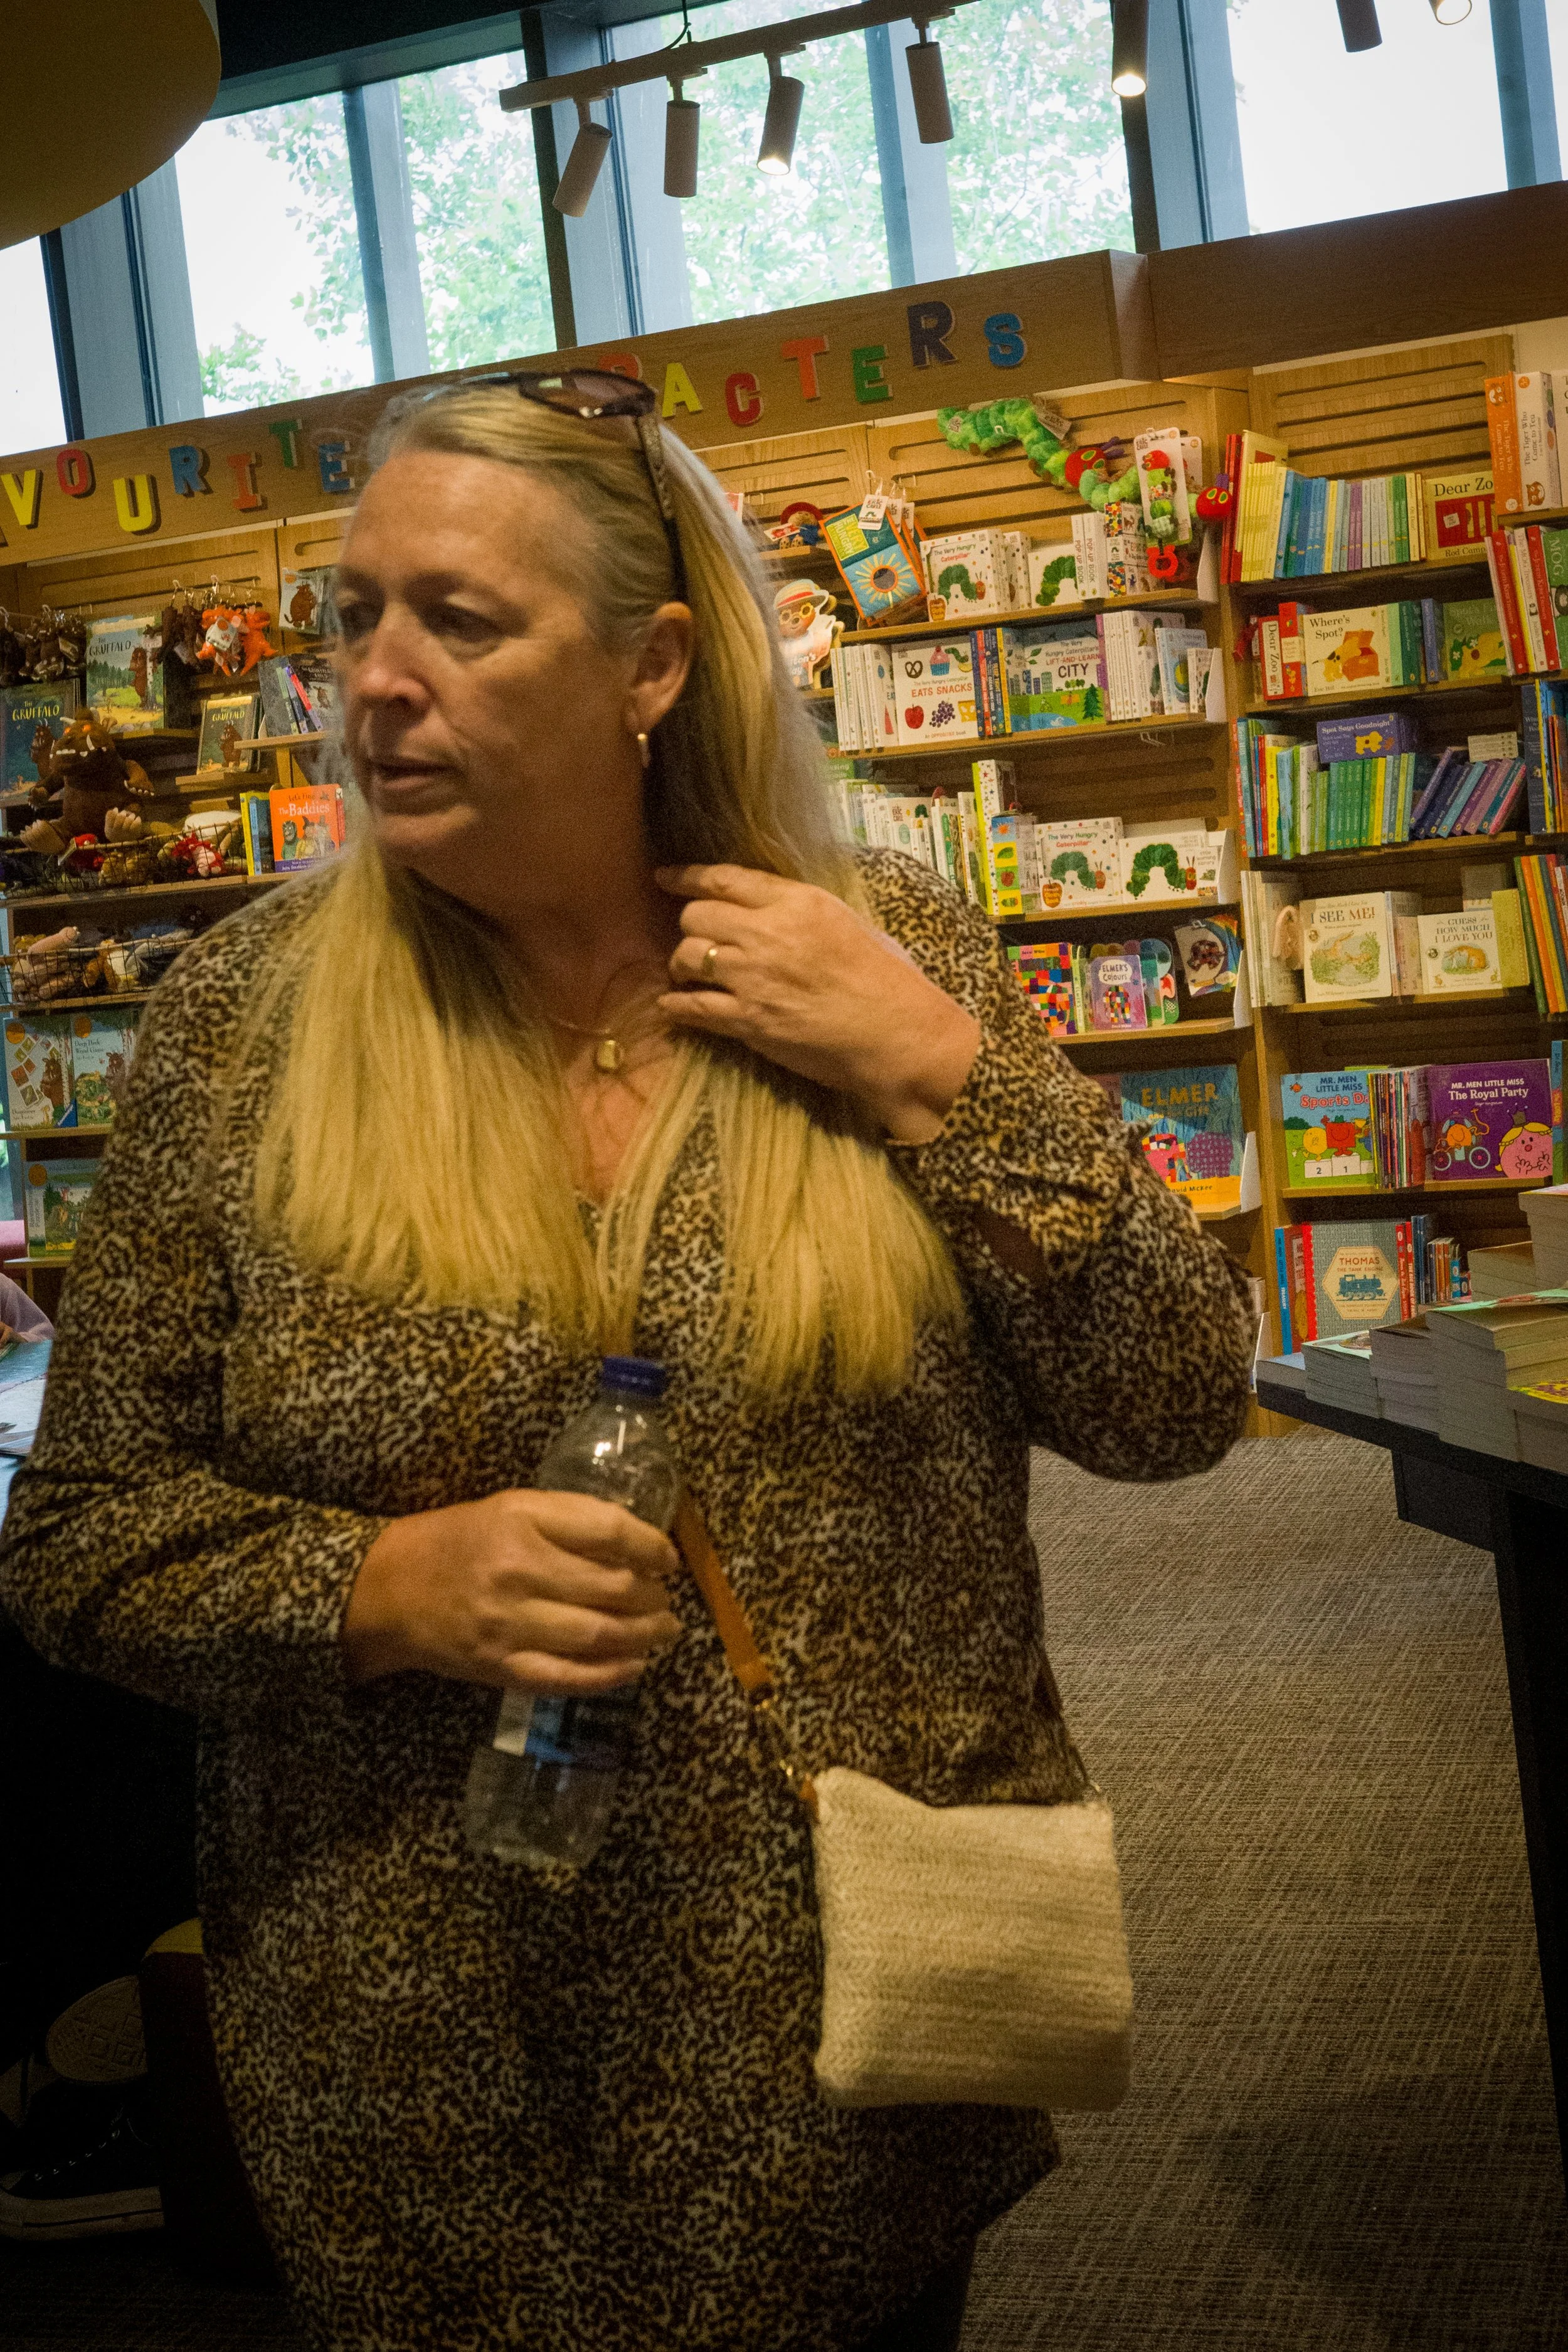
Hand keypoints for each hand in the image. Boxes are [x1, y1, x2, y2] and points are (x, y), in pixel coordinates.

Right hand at [341, 1489, 681, 1692]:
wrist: (388, 1589)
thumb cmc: (457, 1541)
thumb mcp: (511, 1508)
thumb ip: (570, 1521)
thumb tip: (637, 1544)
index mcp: (523, 1520)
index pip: (609, 1531)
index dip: (652, 1547)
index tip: (668, 1559)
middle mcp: (518, 1570)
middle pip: (613, 1588)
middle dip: (654, 1598)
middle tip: (666, 1600)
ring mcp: (509, 1624)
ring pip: (600, 1636)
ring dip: (644, 1636)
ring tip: (663, 1631)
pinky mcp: (501, 1668)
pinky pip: (570, 1678)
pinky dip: (611, 1675)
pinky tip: (634, 1665)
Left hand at [656, 864, 979, 1142]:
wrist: (898, 1035)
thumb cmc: (887, 979)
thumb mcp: (847, 921)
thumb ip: (801, 909)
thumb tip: (768, 905)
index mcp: (798, 901)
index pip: (725, 879)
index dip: (687, 877)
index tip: (665, 877)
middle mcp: (768, 934)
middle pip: (696, 916)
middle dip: (690, 925)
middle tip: (698, 938)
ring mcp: (754, 979)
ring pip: (687, 957)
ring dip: (682, 964)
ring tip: (690, 973)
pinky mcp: (748, 1021)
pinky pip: (693, 1008)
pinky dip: (677, 1006)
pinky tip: (671, 1006)